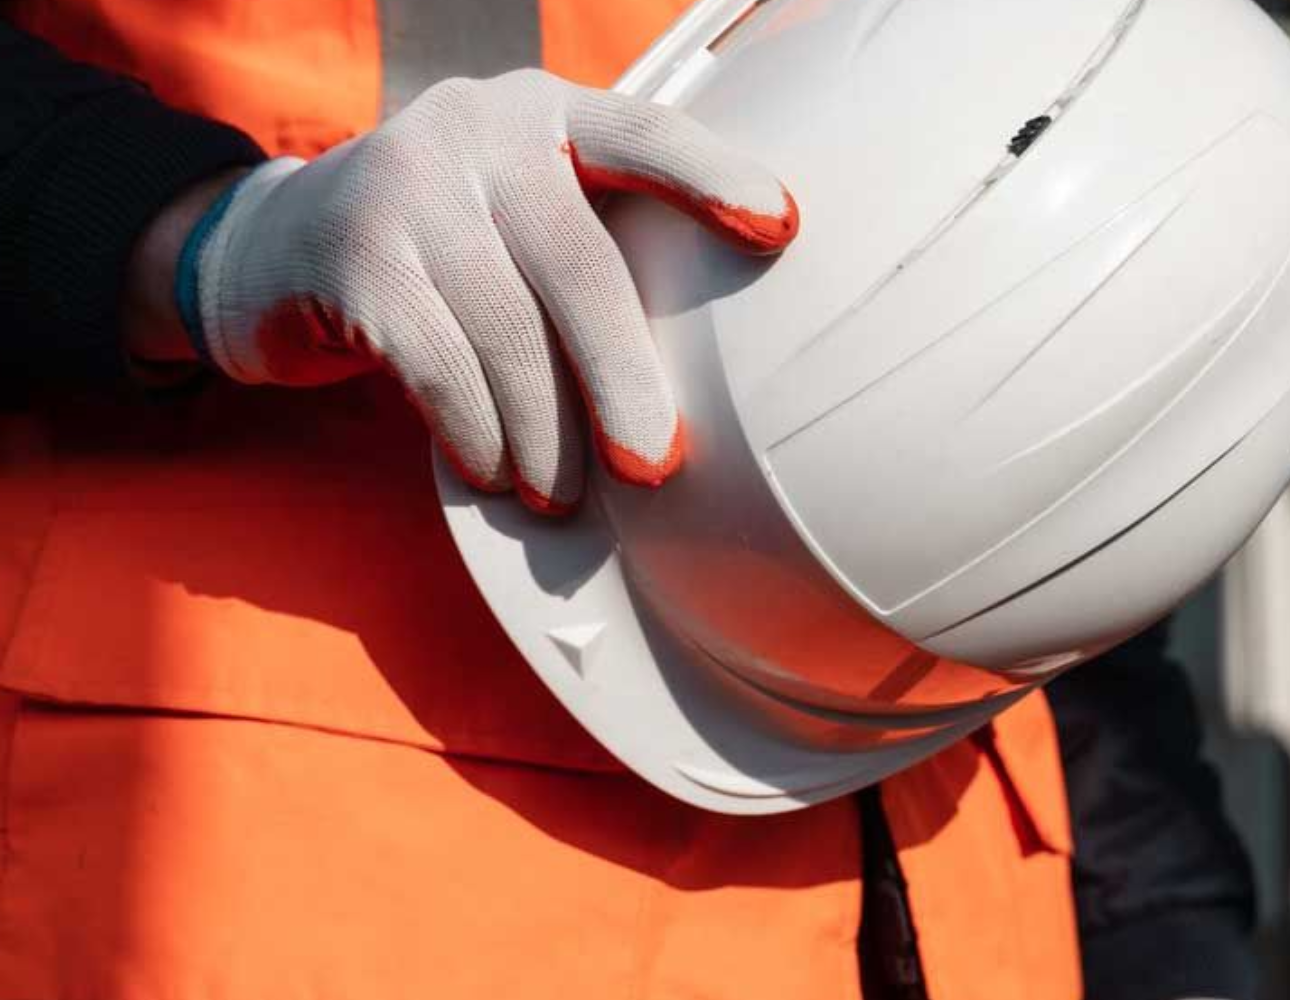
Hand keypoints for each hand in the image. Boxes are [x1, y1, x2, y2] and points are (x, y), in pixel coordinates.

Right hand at [177, 70, 796, 511]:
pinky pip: (438, 364)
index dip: (712, 176)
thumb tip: (669, 403)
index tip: (780, 228)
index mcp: (545, 115)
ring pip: (509, 330)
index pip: (643, 134)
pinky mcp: (354, 254)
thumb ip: (586, 258)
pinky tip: (491, 471)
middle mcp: (480, 129)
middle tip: (651, 466)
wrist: (275, 247)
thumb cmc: (444, 256)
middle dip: (622, 380)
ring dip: (544, 433)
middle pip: (580, 264)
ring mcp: (408, 183)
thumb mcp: (516, 222)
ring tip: (560, 495)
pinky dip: (475, 432)